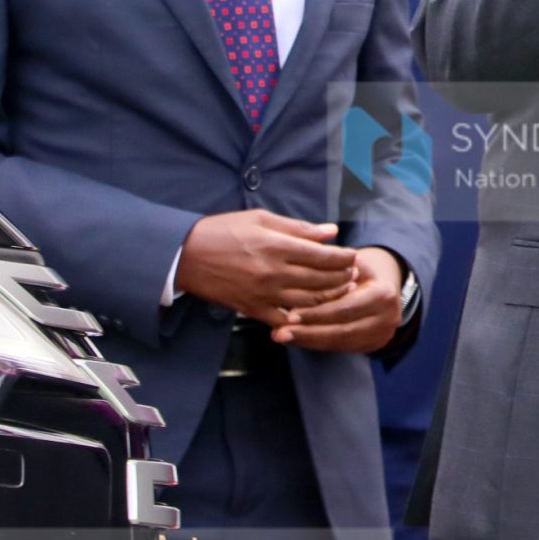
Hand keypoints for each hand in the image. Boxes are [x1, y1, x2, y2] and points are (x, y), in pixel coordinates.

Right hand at [173, 209, 355, 325]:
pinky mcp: (252, 309)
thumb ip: (299, 228)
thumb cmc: (223, 231)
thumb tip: (331, 232)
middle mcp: (274, 273)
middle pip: (322, 281)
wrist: (186, 256)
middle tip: (352, 274)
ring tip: (340, 290)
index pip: (325, 257)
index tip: (352, 256)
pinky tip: (312, 311)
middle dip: (343, 278)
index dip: (344, 258)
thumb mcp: (262, 219)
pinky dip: (302, 317)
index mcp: (278, 247)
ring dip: (330, 297)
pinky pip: (285, 319)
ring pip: (309, 302)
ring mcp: (264, 294)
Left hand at [271, 246, 403, 354]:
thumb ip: (336, 267)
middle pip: (342, 330)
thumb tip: (310, 266)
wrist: (383, 286)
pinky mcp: (371, 346)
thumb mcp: (353, 262)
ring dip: (307, 341)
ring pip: (339, 342)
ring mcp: (380, 335)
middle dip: (308, 332)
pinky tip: (294, 339)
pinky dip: (314, 344)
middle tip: (279, 333)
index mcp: (384, 295)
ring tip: (281, 337)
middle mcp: (387, 318)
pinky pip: (339, 347)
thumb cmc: (360, 270)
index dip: (317, 313)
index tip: (289, 314)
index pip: (346, 308)